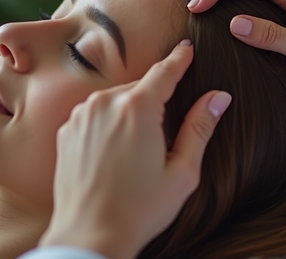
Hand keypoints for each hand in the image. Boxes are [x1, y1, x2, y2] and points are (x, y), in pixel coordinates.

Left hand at [39, 41, 231, 258]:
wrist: (88, 236)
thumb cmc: (139, 209)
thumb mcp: (182, 172)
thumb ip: (200, 128)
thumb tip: (219, 97)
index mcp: (138, 108)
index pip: (165, 71)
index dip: (180, 59)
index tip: (188, 48)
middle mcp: (106, 102)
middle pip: (141, 88)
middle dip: (155, 101)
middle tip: (164, 137)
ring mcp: (82, 115)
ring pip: (117, 100)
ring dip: (131, 113)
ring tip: (137, 152)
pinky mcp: (66, 130)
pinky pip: (95, 115)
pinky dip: (108, 125)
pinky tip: (115, 156)